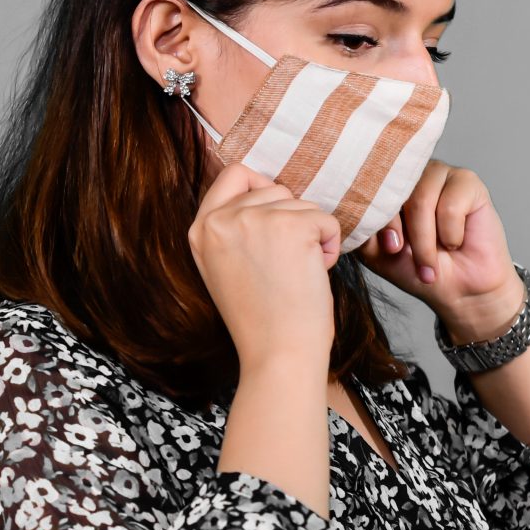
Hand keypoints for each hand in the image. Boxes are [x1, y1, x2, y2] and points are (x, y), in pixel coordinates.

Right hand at [189, 155, 342, 367]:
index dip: (260, 188)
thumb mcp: (224, 268)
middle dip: (290, 218)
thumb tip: (265, 190)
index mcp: (199, 230)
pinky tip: (314, 273)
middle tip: (286, 262)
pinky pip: (326, 219)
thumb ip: (232, 229)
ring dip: (311, 235)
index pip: (232, 174)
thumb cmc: (260, 320)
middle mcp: (220, 220)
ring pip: (301, 204)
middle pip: (272, 187)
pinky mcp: (291, 226)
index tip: (274, 219)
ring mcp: (254, 219)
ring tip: (298, 274)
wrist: (278, 355)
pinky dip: (330, 245)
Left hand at [354, 160, 524, 339]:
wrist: (459, 290)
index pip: (370, 189)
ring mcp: (440, 173)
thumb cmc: (417, 269)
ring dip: (426, 240)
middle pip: (394, 193)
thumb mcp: (377, 253)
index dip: (378, 220)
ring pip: (422, 200)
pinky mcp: (468, 182)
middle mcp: (411, 174)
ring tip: (432, 261)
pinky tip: (456, 242)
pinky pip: (451, 205)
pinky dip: (451, 234)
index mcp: (386, 187)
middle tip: (411, 257)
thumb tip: (348, 212)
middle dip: (402, 232)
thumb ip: (362, 229)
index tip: (392, 248)